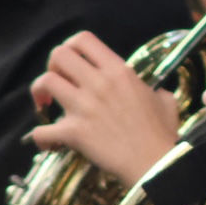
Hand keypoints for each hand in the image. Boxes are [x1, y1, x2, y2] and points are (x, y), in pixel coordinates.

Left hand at [30, 32, 179, 182]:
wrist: (155, 164)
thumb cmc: (162, 134)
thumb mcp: (164, 101)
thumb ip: (154, 90)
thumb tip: (154, 93)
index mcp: (119, 71)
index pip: (83, 40)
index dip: (71, 47)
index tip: (73, 64)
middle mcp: (99, 83)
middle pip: (58, 55)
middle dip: (53, 66)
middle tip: (60, 82)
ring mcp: (84, 107)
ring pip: (45, 82)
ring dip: (40, 93)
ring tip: (47, 106)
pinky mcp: (74, 132)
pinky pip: (41, 131)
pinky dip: (40, 137)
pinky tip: (49, 143)